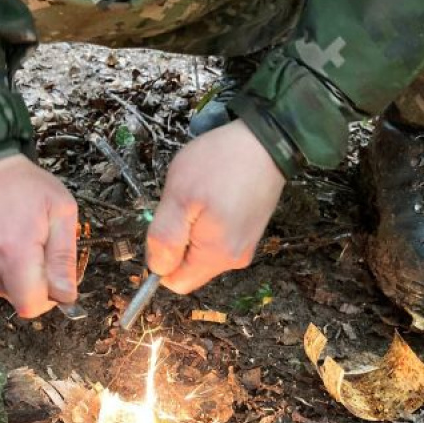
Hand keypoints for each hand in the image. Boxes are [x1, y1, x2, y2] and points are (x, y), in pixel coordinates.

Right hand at [0, 155, 77, 317]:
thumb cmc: (22, 184)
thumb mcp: (60, 210)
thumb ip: (64, 258)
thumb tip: (66, 295)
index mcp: (14, 252)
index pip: (31, 306)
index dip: (48, 297)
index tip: (52, 276)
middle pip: (18, 299)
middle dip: (33, 282)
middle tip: (34, 248)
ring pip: (3, 291)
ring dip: (14, 275)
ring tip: (13, 239)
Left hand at [147, 120, 285, 292]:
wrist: (265, 140)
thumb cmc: (219, 164)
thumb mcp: (178, 197)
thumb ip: (164, 239)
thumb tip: (158, 269)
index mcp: (216, 257)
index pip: (175, 282)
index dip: (161, 257)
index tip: (169, 223)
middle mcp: (234, 260)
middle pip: (189, 267)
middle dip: (178, 241)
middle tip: (187, 205)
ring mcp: (244, 246)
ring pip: (201, 252)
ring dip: (192, 229)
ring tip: (203, 196)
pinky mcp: (248, 232)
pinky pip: (216, 239)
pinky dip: (208, 221)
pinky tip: (215, 196)